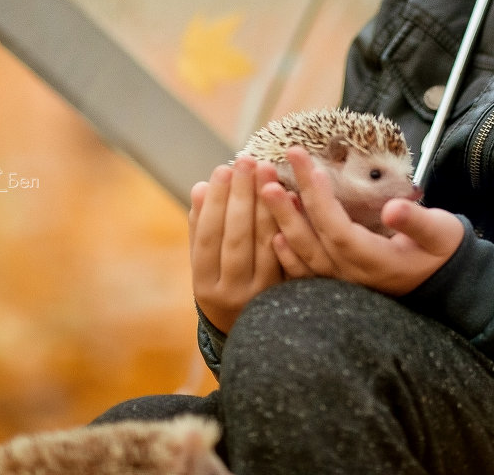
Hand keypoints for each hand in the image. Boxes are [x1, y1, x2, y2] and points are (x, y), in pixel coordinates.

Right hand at [188, 156, 284, 332]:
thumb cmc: (225, 285)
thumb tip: (201, 187)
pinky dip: (286, 222)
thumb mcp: (206, 264)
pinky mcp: (287, 290)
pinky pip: (287, 251)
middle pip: (236, 238)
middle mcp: (232, 293)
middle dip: (240, 196)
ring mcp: (262, 293)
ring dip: (265, 203)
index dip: (215, 203)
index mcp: (205, 286)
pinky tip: (291, 195)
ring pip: (263, 243)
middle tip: (246, 160)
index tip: (221, 169)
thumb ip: (202, 229)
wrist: (256, 332)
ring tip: (266, 169)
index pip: (208, 238)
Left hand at [266, 147, 463, 295]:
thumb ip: (416, 220)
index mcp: (373, 260)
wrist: (447, 286)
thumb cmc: (442, 252)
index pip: (335, 225)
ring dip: (280, 222)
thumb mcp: (440, 232)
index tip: (306, 164)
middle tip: (266, 169)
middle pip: (309, 238)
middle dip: (285, 201)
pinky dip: (286, 254)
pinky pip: (305, 272)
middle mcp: (351, 275)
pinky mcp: (340, 284)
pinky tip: (273, 234)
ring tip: (264, 191)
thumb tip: (393, 208)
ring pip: (301, 254)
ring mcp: (343, 283)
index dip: (318, 196)